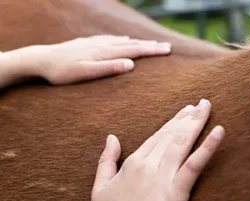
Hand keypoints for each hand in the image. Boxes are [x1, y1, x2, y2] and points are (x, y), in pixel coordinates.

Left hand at [37, 35, 170, 84]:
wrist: (40, 59)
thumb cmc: (62, 71)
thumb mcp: (84, 73)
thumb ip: (107, 68)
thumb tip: (131, 64)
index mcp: (105, 53)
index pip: (134, 50)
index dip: (152, 50)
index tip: (168, 50)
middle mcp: (102, 45)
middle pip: (132, 44)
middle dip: (151, 45)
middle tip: (168, 46)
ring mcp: (95, 42)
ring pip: (123, 41)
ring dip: (139, 42)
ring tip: (151, 43)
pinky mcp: (88, 43)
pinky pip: (110, 39)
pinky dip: (122, 39)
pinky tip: (124, 39)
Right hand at [83, 99, 224, 200]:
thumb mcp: (100, 186)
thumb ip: (107, 159)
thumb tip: (111, 137)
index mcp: (133, 162)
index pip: (158, 135)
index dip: (173, 121)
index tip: (185, 111)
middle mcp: (148, 164)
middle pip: (172, 134)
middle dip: (188, 117)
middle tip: (202, 104)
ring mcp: (163, 177)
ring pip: (182, 143)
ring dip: (196, 123)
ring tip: (207, 108)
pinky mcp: (176, 192)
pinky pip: (195, 165)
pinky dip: (208, 146)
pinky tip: (219, 131)